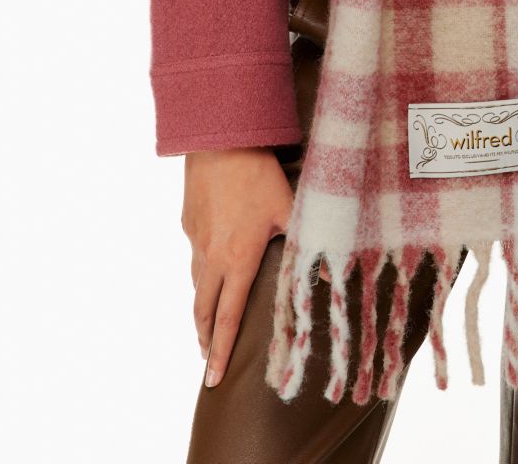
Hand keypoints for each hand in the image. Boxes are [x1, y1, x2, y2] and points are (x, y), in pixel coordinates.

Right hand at [182, 147, 295, 386]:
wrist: (218, 140)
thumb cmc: (258, 173)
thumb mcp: (289, 207)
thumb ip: (306, 242)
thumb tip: (330, 273)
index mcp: (238, 259)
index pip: (227, 318)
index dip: (220, 351)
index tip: (213, 378)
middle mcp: (211, 256)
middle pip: (203, 310)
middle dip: (205, 338)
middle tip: (208, 359)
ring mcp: (196, 239)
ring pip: (196, 284)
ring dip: (201, 309)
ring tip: (207, 324)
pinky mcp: (188, 221)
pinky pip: (194, 255)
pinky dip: (200, 273)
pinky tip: (211, 268)